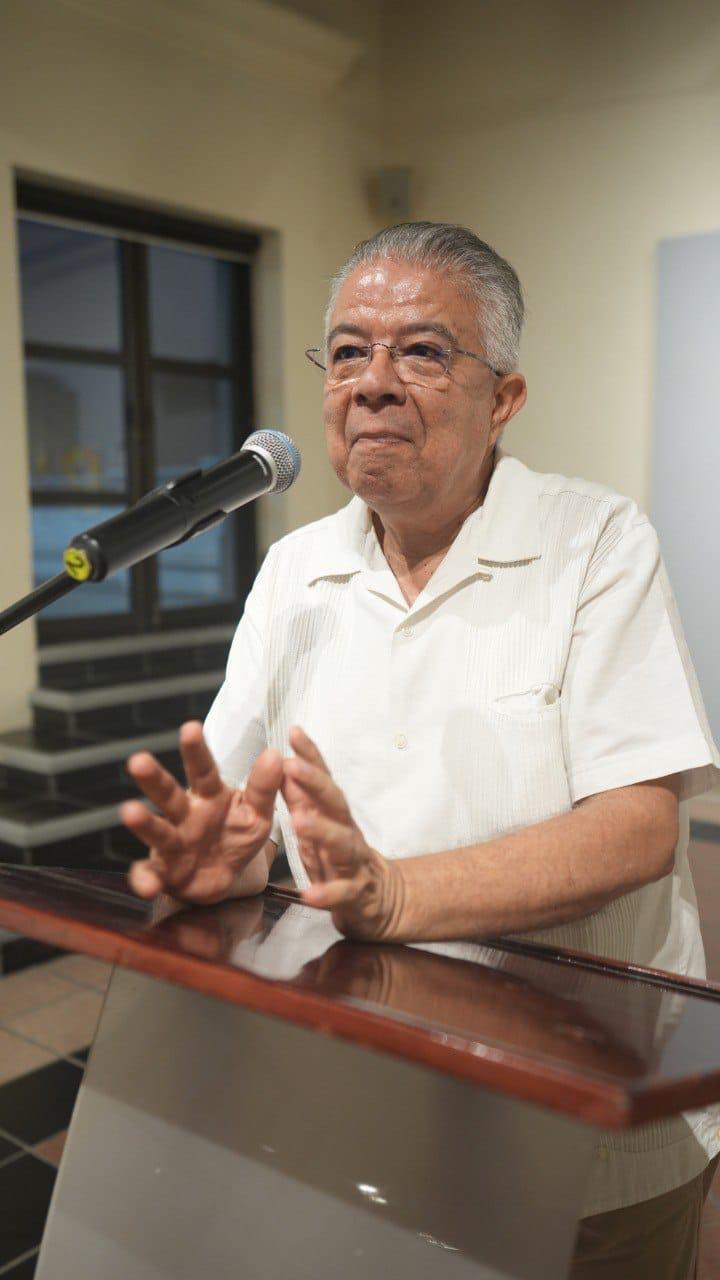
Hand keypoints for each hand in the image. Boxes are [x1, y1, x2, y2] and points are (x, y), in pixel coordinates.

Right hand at [121, 721, 281, 903]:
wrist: (224, 878)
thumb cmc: (236, 836)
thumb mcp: (258, 814)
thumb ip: (265, 788)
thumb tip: (275, 754)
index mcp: (209, 797)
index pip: (203, 769)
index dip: (196, 750)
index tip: (191, 727)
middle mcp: (184, 815)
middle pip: (168, 793)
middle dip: (153, 778)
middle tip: (138, 759)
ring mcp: (170, 843)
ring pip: (155, 830)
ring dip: (142, 822)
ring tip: (130, 811)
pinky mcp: (162, 872)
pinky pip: (148, 875)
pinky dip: (144, 881)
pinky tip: (147, 886)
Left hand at [282, 725, 402, 940]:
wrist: (378, 899)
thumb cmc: (339, 856)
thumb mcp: (317, 824)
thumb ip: (300, 798)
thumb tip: (283, 764)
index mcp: (333, 814)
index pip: (323, 779)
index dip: (310, 755)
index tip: (294, 732)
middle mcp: (346, 831)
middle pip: (335, 802)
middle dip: (315, 782)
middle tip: (291, 766)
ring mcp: (353, 861)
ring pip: (341, 843)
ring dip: (321, 831)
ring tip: (298, 822)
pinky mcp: (355, 893)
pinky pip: (341, 893)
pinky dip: (326, 893)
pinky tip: (310, 895)